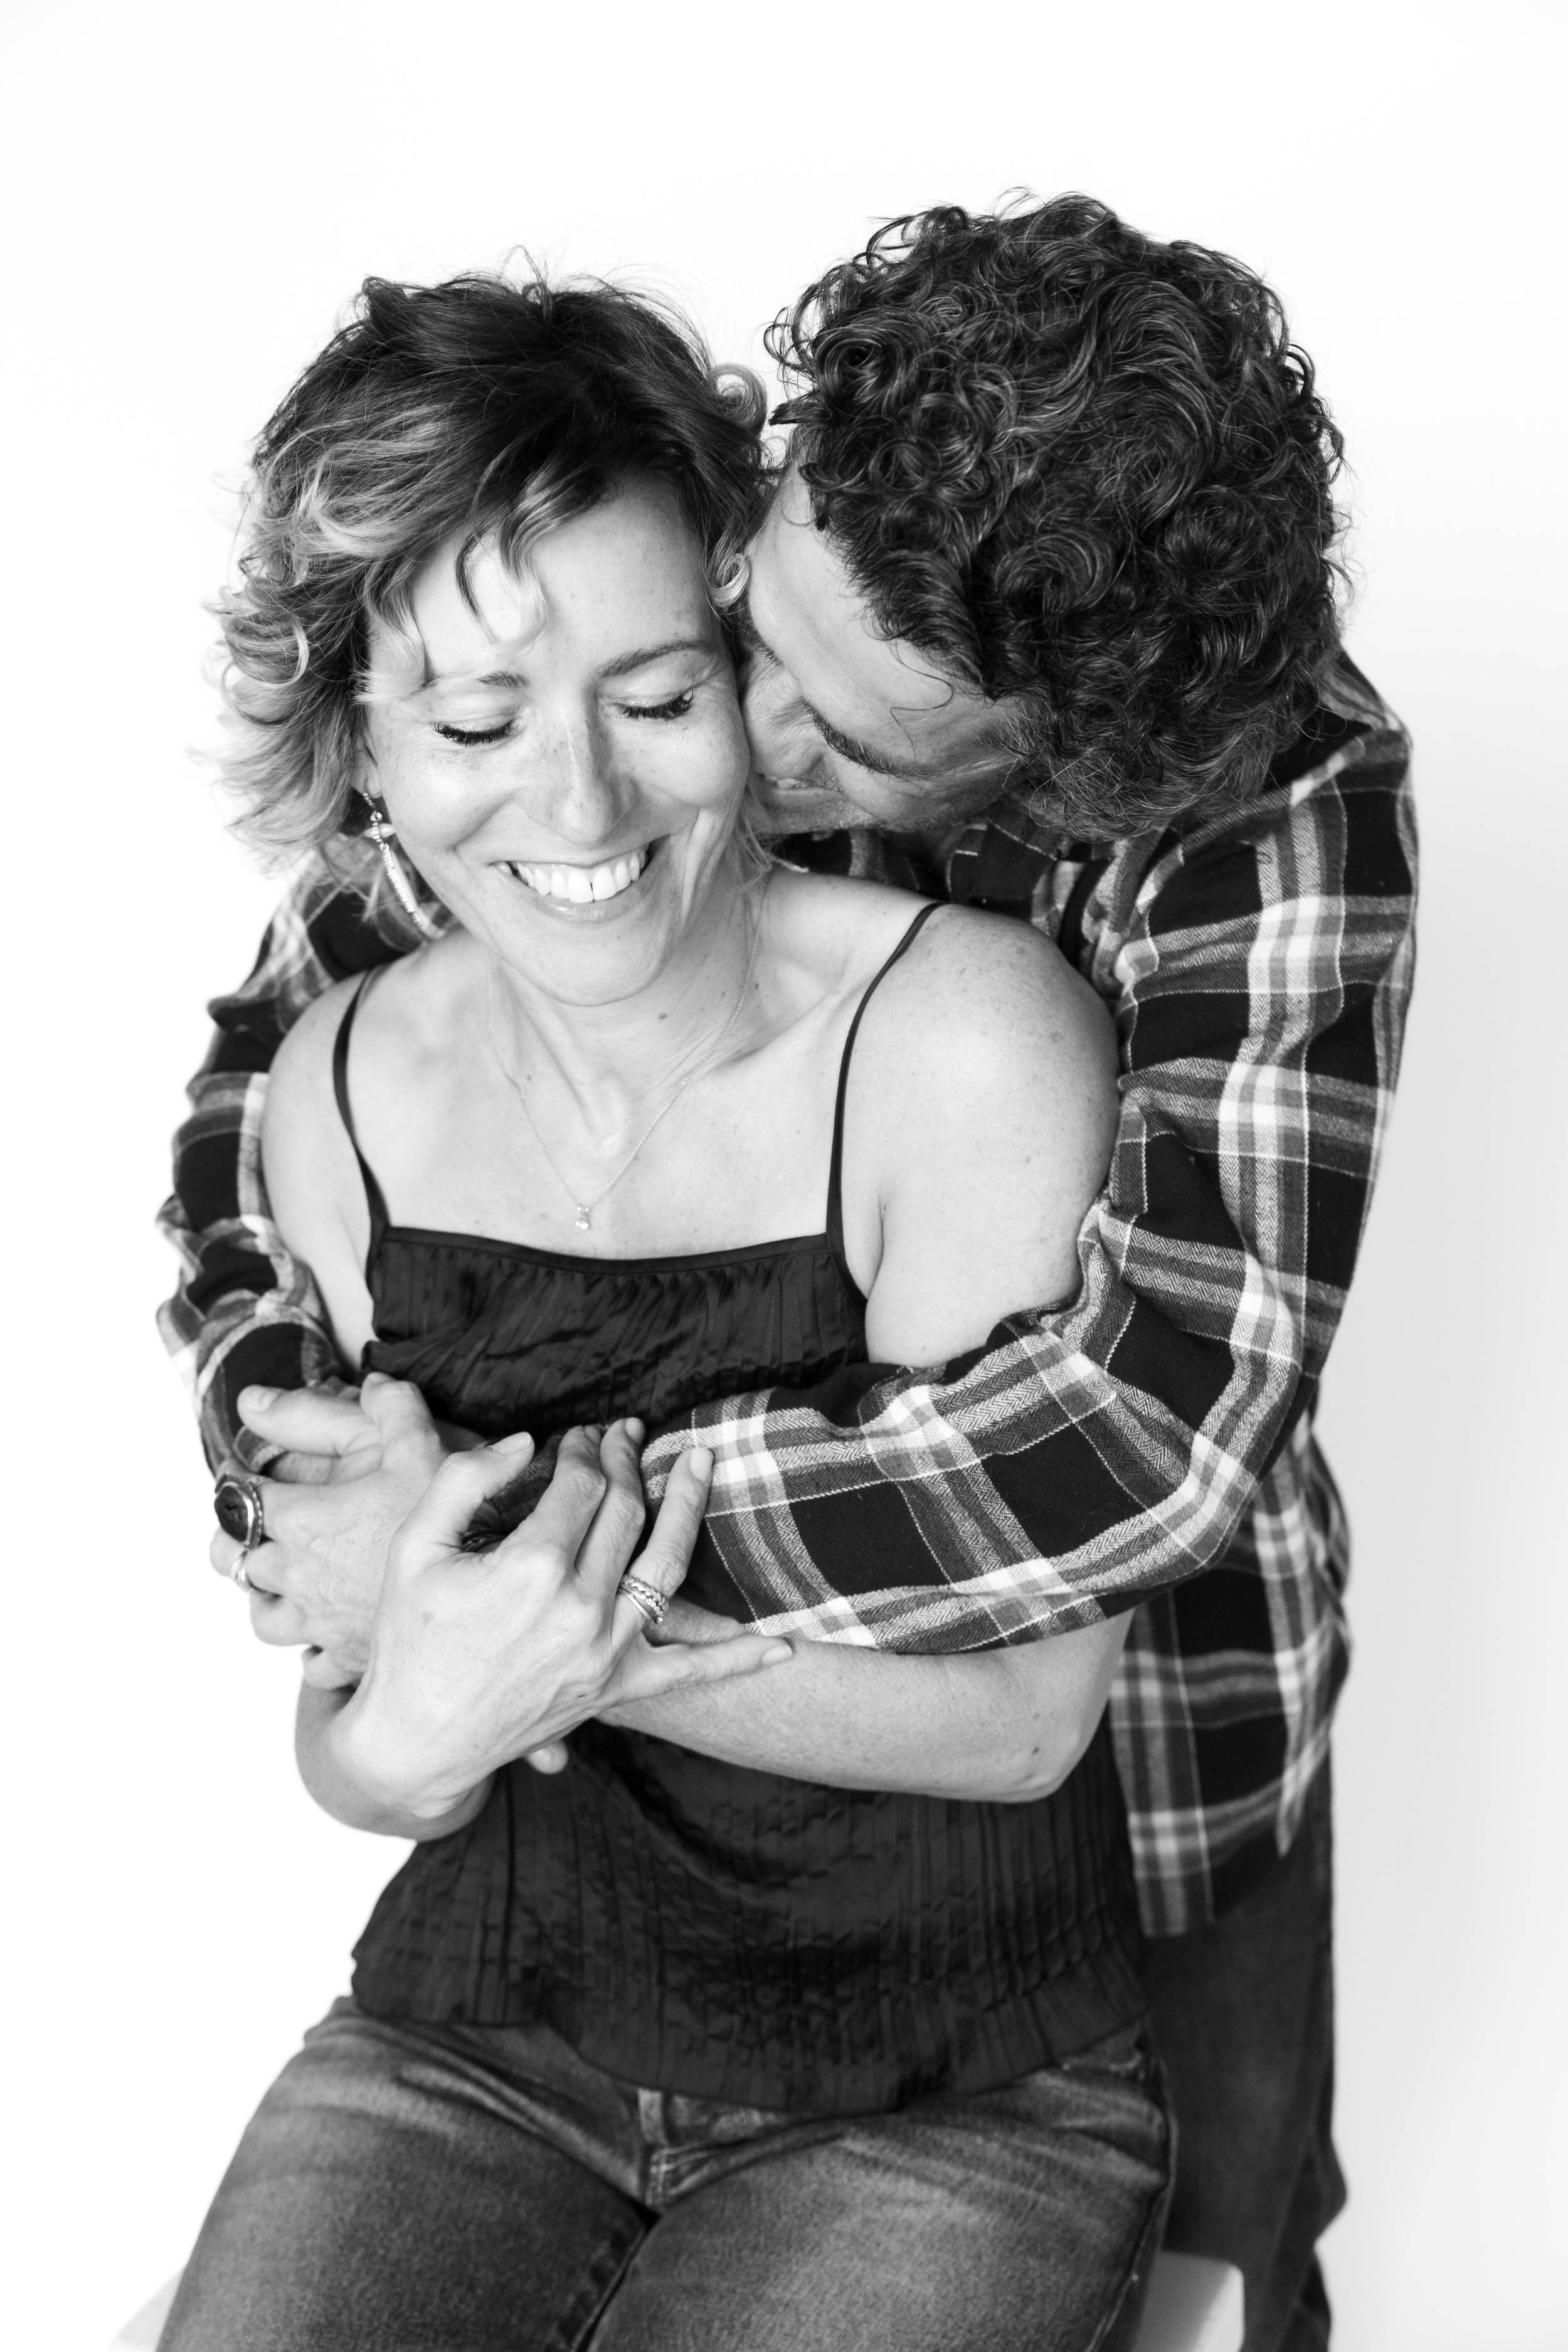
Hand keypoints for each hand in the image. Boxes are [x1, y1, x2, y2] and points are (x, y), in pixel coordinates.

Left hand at [208, 1374, 452, 1675]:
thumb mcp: (420, 1445)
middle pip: (229, 1556)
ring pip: (260, 1614)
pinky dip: (311, 1648)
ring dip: (265, 1595)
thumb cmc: (449, 1525)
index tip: (244, 1468)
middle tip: (259, 1521)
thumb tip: (366, 1380)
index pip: (235, 1494)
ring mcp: (316, 1621)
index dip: (235, 1476)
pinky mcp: (344, 1656)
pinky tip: (328, 1631)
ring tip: (286, 1579)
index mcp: (300, 1518)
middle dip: (238, 1535)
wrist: (477, 1605)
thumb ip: (387, 1406)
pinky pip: (308, 1662)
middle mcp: (295, 1573)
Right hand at [339, 1422, 791, 1818]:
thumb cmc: (409, 1639)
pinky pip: (691, 1672)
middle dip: (626, 1463)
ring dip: (689, 1507)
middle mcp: (578, 1608)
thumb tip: (522, 1441)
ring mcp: (604, 1651)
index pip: (579, 1486)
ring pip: (667, 1565)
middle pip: (624, 1512)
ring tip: (701, 1461)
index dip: (582, 1450)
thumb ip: (464, 1480)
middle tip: (626, 1434)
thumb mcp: (413, 1546)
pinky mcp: (616, 1688)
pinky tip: (785, 1645)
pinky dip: (740, 1659)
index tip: (579, 1436)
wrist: (415, 1741)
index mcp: (529, 1568)